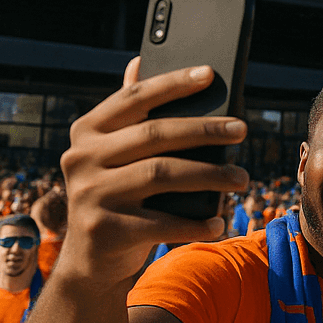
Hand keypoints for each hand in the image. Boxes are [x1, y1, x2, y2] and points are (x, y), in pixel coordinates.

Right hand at [57, 57, 249, 282]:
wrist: (91, 261)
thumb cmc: (118, 197)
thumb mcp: (115, 155)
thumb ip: (127, 114)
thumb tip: (138, 61)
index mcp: (87, 132)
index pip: (134, 98)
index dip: (172, 84)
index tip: (210, 74)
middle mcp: (81, 159)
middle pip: (154, 135)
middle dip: (204, 130)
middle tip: (241, 130)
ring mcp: (90, 195)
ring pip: (162, 175)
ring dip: (210, 175)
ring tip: (242, 178)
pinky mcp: (104, 231)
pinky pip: (162, 223)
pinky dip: (196, 222)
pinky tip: (219, 221)